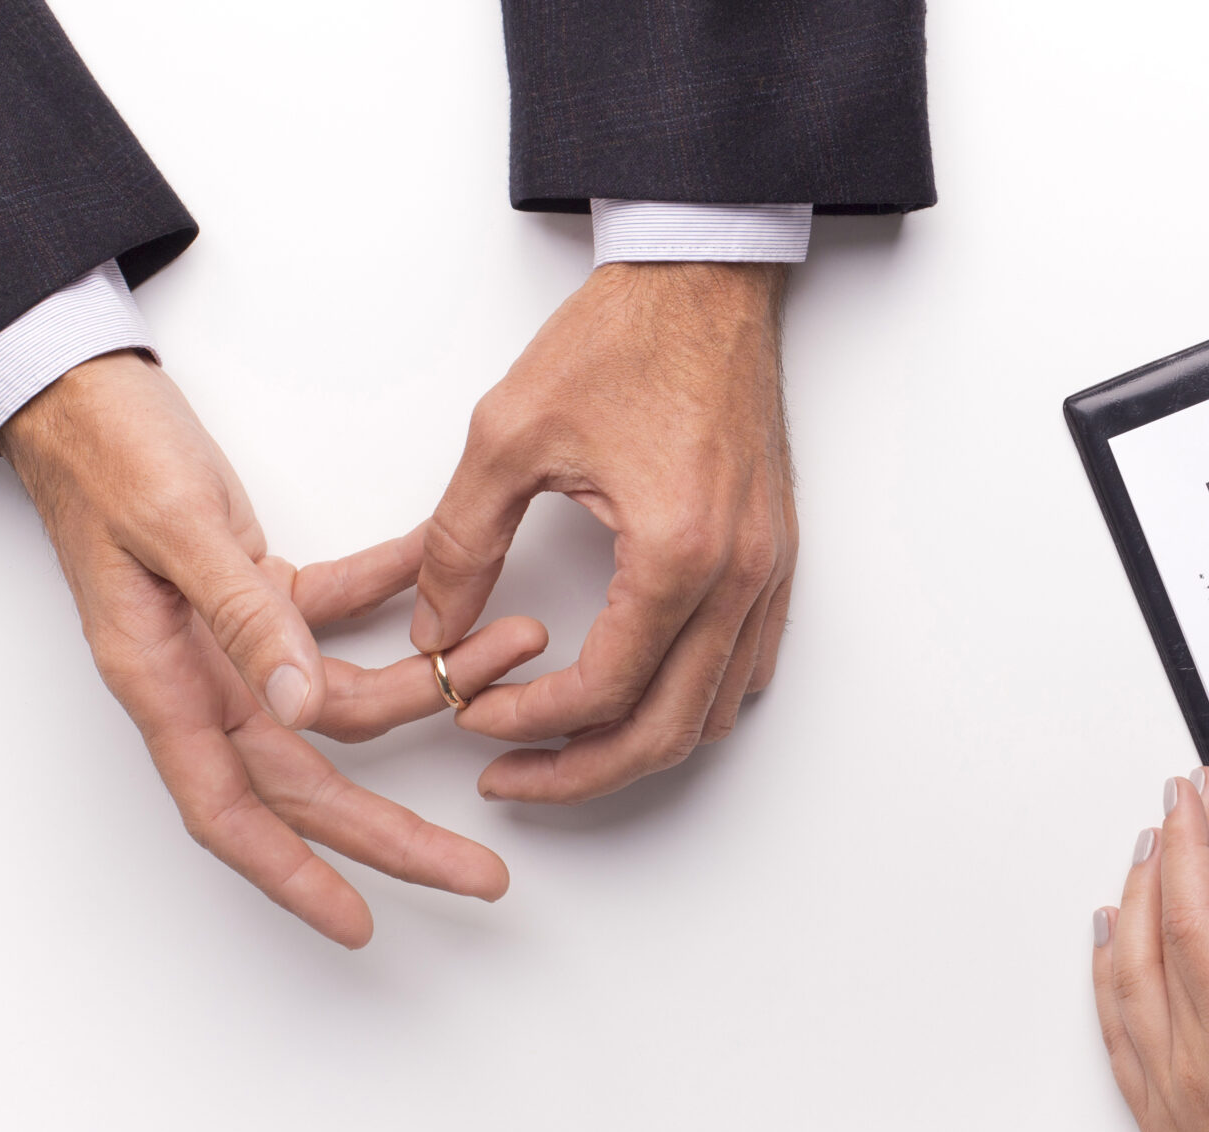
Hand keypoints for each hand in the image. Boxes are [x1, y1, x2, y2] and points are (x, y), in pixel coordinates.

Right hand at [1, 352, 547, 946]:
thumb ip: (244, 617)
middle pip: (310, 781)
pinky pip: (341, 616)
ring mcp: (230, 638)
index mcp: (164, 682)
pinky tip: (455, 582)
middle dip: (400, 830)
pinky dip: (398, 601)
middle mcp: (200, 677)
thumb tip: (299, 706)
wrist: (77, 382)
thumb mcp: (181, 531)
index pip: (232, 813)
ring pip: (343, 699)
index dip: (295, 876)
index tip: (363, 923)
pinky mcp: (254, 589)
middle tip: (485, 874)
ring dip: (431, 679)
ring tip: (515, 645)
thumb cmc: (108, 451)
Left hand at [409, 261, 794, 802]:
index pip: (606, 689)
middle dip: (583, 771)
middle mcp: (739, 575)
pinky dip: (690, 702)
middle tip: (513, 776)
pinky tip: (636, 695)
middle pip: (669, 730)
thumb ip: (460, 544)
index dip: (528, 722)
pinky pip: (744, 668)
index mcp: (676, 550)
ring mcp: (769, 572)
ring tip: (566, 748)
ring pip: (715, 712)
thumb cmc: (624, 337)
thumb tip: (432, 628)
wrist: (704, 278)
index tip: (474, 716)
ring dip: (641, 746)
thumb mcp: (508, 434)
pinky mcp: (776, 559)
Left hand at [1092, 768, 1208, 1131]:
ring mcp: (1168, 1094)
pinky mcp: (1163, 1119)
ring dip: (1132, 903)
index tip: (1196, 793)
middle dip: (1163, 854)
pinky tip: (1111, 943)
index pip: (1198, 920)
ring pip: (1125, 976)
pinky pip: (1116, 1028)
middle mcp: (1190, 1066)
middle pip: (1155, 936)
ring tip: (1147, 847)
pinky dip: (1108, 971)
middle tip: (1179, 797)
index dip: (1192, 847)